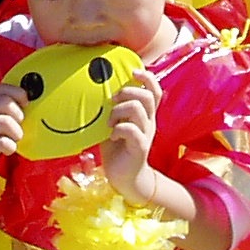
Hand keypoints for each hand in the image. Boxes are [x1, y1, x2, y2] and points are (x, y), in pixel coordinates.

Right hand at [0, 82, 26, 169]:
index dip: (19, 94)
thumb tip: (30, 98)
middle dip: (18, 116)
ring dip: (16, 133)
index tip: (25, 104)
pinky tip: (6, 149)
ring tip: (13, 139)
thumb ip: (7, 104)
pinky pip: (4, 142)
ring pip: (6, 122)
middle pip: (6, 103)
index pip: (2, 88)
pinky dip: (11, 147)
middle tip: (17, 126)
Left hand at [101, 71, 163, 207]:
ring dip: (119, 111)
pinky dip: (118, 129)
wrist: (125, 177)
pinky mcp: (139, 148)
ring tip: (109, 122)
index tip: (133, 71)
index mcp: (145, 114)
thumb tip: (95, 89)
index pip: (154, 90)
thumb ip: (112, 108)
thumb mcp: (114, 123)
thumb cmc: (117, 147)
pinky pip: (132, 131)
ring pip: (139, 110)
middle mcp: (149, 122)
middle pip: (147, 96)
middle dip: (127, 92)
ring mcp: (145, 135)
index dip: (147, 77)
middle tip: (113, 102)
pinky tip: (111, 136)